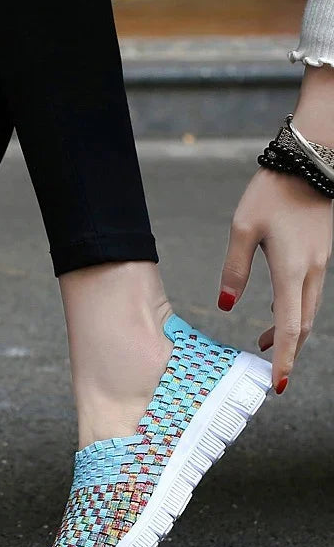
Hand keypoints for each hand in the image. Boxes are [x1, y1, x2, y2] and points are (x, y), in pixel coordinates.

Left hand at [218, 167, 332, 393]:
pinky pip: (309, 295)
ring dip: (290, 333)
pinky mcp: (320, 256)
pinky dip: (295, 312)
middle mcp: (312, 272)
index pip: (289, 326)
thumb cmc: (272, 193)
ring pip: (308, 311)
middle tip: (269, 372)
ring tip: (263, 345)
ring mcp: (320, 265)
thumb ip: (234, 269)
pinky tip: (277, 311)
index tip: (277, 383)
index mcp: (293, 270)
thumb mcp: (241, 229)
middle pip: (302, 325)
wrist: (310, 162)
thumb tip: (226, 305)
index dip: (282, 358)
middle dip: (287, 352)